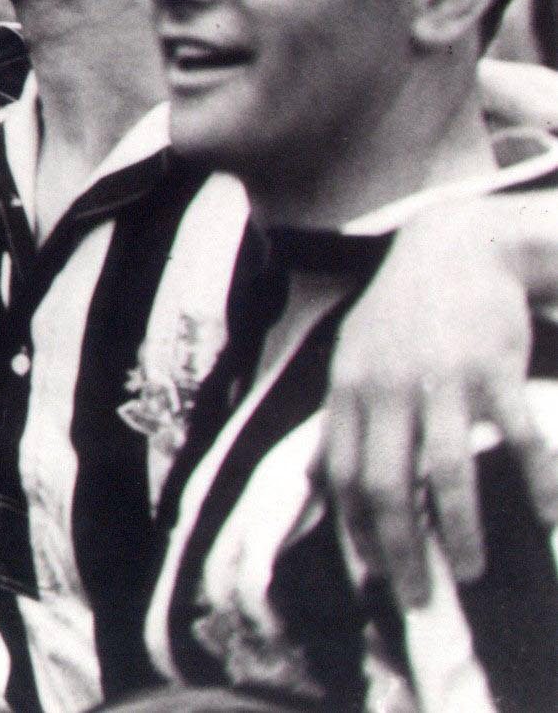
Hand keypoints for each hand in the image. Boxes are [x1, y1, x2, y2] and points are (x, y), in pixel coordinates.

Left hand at [323, 198, 557, 602]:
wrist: (455, 248)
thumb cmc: (403, 316)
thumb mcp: (352, 358)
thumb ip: (340, 420)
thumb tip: (314, 483)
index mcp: (349, 389)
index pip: (339, 475)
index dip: (350, 530)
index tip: (367, 580)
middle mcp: (387, 388)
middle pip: (384, 485)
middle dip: (398, 551)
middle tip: (417, 599)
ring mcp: (441, 380)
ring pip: (445, 473)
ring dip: (458, 531)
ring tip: (469, 573)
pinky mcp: (493, 371)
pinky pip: (517, 441)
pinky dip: (536, 485)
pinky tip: (547, 520)